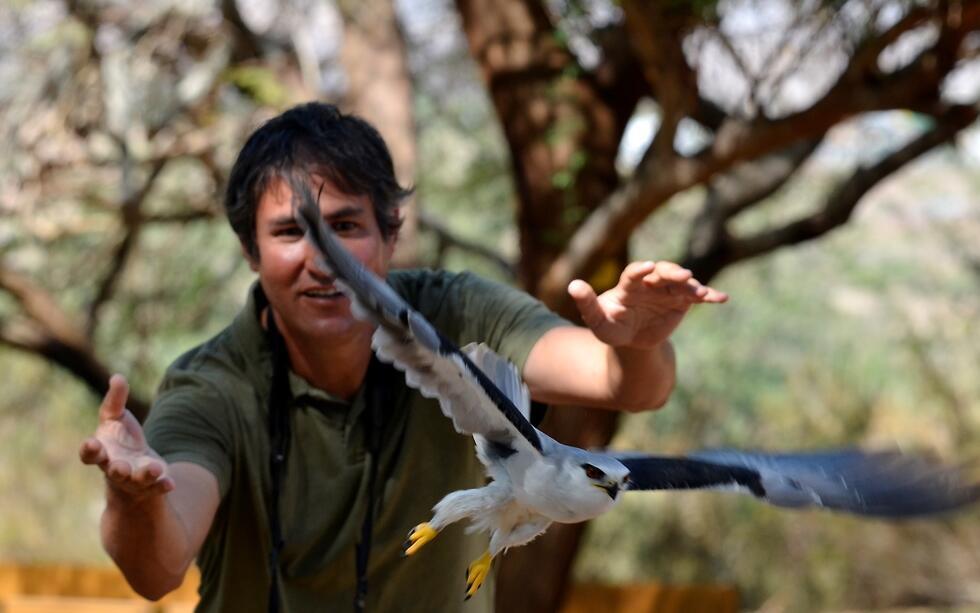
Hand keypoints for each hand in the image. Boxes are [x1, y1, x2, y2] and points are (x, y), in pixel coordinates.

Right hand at [79, 374, 173, 499]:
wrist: (134, 468)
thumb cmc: (119, 440)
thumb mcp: (115, 418)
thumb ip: (115, 400)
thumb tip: (117, 376)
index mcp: (102, 452)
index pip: (89, 454)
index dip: (89, 450)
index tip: (91, 443)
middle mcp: (114, 468)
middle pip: (113, 471)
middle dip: (117, 470)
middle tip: (120, 467)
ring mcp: (133, 479)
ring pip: (137, 480)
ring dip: (145, 475)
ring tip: (155, 468)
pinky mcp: (151, 484)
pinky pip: (157, 487)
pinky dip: (163, 485)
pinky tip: (171, 483)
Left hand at [569, 260, 727, 348]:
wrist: (631, 339)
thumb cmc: (612, 327)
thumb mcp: (598, 321)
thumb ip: (587, 304)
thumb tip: (572, 285)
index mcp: (629, 285)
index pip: (634, 273)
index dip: (641, 270)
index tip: (648, 268)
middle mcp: (651, 283)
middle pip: (662, 272)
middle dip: (672, 272)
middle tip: (682, 276)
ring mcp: (668, 291)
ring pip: (682, 283)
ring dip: (692, 286)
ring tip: (700, 293)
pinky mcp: (682, 302)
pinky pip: (697, 296)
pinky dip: (709, 295)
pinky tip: (722, 298)